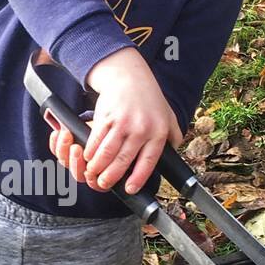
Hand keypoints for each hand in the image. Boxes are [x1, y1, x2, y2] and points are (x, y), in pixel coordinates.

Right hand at [46, 46, 180, 194]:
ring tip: (93, 174)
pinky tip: (88, 157)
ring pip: (106, 153)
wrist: (129, 75)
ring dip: (97, 167)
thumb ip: (173, 135)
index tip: (130, 189)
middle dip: (111, 177)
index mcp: (157, 132)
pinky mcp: (106, 117)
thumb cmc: (149, 98)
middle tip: (104, 185)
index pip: (148, 161)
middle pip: (123, 160)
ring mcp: (122, 123)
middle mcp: (140, 129)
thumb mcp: (168, 115)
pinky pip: (95, 140)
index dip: (138, 178)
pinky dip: (90, 151)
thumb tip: (175, 155)